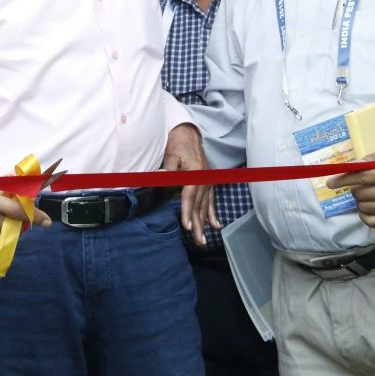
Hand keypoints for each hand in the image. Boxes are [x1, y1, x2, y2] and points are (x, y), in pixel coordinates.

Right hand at [0, 169, 50, 244]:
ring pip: (2, 236)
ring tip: (5, 218)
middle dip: (23, 223)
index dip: (34, 216)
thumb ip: (4, 193)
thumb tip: (26, 198)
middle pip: (12, 226)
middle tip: (28, 219)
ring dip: (9, 229)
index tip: (46, 220)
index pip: (16, 211)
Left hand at [162, 123, 217, 244]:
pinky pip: (211, 200)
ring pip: (206, 206)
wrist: (189, 134)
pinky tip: (216, 225)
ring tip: (204, 239)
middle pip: (200, 205)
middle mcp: (204, 178)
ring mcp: (208, 181)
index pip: (190, 196)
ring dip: (205, 223)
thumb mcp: (171, 155)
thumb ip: (168, 170)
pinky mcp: (209, 182)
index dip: (187, 212)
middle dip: (198, 224)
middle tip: (198, 241)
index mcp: (195, 172)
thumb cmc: (178, 144)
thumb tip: (158, 178)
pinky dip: (212, 213)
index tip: (187, 227)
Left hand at [325, 150, 374, 227]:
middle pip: (358, 193)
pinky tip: (369, 206)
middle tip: (362, 185)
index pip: (360, 177)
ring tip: (370, 194)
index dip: (342, 179)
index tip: (330, 182)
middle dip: (355, 189)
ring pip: (362, 206)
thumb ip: (367, 160)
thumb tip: (348, 167)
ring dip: (360, 200)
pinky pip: (369, 220)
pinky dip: (364, 214)